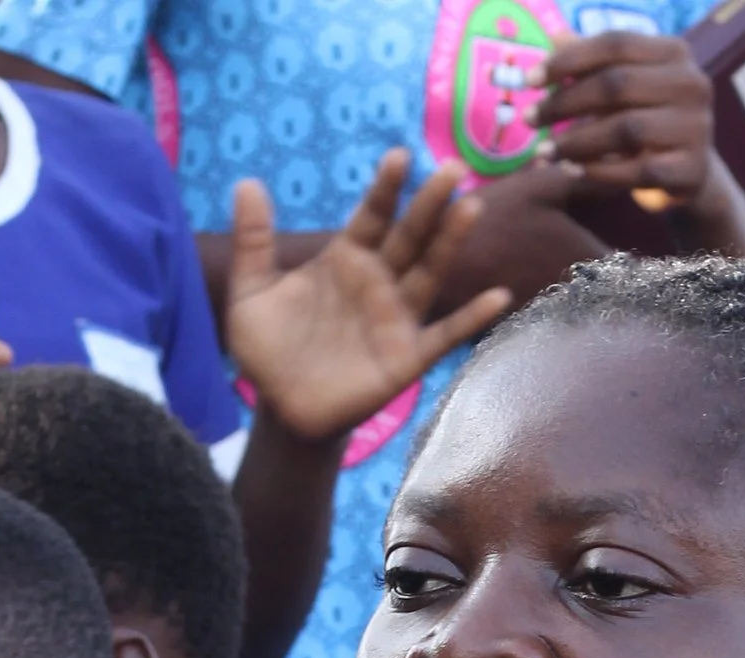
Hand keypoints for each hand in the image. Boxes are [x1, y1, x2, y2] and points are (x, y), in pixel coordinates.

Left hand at [224, 153, 511, 446]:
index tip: (399, 158)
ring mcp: (396, 318)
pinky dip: (471, 318)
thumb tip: (246, 183)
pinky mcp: (406, 358)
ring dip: (451, 242)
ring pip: (429, 273)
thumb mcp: (251, 292)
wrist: (282, 411)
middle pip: (410, 235)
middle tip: (454, 168)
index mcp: (345, 258)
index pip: (372, 215)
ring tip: (471, 207)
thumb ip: (253, 241)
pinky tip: (498, 297)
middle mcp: (378, 281)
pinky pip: (444, 335)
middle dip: (430, 203)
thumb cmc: (268, 350)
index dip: (386, 188)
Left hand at [534, 28, 720, 214]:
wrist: (690, 175)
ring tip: (544, 152)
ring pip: (625, 130)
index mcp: (675, 52)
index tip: (530, 80)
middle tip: (530, 119)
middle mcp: (692, 83)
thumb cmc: (647, 121)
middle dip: (565, 103)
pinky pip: (637, 171)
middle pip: (616, 85)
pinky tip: (571, 172)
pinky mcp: (691, 171)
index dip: (569, 60)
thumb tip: (554, 38)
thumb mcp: (623, 88)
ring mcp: (697, 128)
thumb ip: (592, 64)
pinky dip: (599, 172)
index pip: (615, 44)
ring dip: (576, 142)